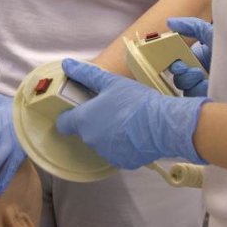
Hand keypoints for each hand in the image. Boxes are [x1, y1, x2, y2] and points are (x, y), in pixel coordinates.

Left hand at [55, 59, 206, 168]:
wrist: (163, 125)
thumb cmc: (136, 102)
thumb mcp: (110, 82)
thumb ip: (85, 74)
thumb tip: (68, 64)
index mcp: (84, 120)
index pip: (63, 123)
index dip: (68, 115)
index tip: (76, 109)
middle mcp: (91, 140)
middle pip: (85, 130)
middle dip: (94, 120)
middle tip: (110, 108)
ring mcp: (106, 153)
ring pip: (101, 141)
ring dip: (108, 132)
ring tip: (126, 118)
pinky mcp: (123, 162)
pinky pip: (117, 151)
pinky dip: (123, 144)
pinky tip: (135, 132)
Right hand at [165, 17, 213, 97]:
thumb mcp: (214, 35)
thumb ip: (193, 26)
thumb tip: (170, 22)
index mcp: (201, 59)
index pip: (181, 62)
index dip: (175, 62)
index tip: (176, 60)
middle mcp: (202, 75)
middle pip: (179, 77)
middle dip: (178, 71)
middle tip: (182, 67)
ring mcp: (206, 89)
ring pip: (184, 88)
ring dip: (187, 80)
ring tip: (198, 74)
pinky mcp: (210, 100)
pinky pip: (194, 98)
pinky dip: (196, 90)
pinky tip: (205, 84)